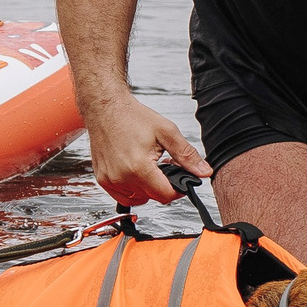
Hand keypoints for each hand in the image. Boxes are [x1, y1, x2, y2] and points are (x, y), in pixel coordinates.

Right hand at [85, 92, 208, 206]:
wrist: (105, 108)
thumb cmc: (131, 116)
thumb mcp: (166, 132)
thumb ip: (187, 155)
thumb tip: (203, 172)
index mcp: (138, 167)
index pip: (165, 195)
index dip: (178, 189)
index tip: (179, 179)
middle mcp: (121, 178)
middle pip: (153, 198)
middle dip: (162, 185)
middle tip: (163, 166)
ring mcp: (110, 181)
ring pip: (138, 199)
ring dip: (147, 189)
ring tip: (148, 167)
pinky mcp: (102, 180)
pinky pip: (123, 196)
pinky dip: (132, 189)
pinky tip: (134, 172)